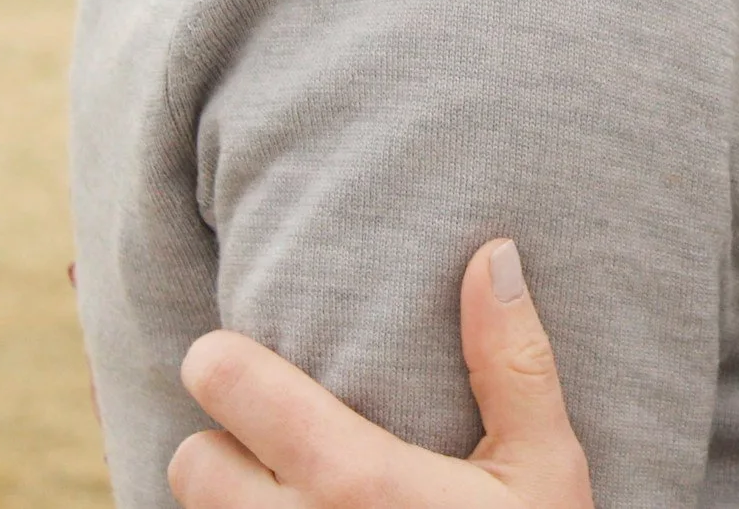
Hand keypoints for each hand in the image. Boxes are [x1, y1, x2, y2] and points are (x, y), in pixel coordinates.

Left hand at [167, 240, 592, 508]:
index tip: (228, 357)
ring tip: (290, 502)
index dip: (221, 365)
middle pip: (192, 467)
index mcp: (359, 483)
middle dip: (223, 449)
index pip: (235, 394)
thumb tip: (493, 253)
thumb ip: (513, 361)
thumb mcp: (546, 468)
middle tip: (275, 445)